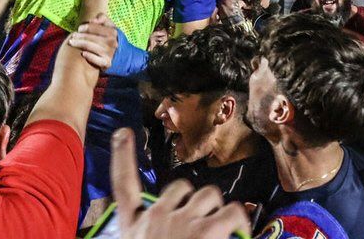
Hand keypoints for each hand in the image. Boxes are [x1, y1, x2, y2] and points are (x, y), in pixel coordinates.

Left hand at [68, 14, 118, 70]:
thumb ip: (102, 18)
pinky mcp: (107, 63)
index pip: (93, 27)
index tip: (79, 29)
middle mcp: (111, 42)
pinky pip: (95, 59)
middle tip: (72, 36)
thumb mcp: (111, 26)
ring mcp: (109, 53)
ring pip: (90, 47)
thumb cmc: (111, 38)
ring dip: (79, 44)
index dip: (84, 27)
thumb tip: (92, 19)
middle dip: (79, 36)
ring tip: (71, 43)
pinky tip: (83, 54)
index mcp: (112, 32)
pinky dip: (89, 56)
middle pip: (90, 37)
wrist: (122, 55)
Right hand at [110, 128, 249, 238]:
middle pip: (179, 188)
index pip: (123, 185)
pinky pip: (232, 212)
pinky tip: (241, 232)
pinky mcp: (206, 232)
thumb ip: (148, 231)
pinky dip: (239, 221)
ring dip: (217, 210)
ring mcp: (180, 222)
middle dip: (195, 202)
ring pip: (208, 196)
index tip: (123, 133)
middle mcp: (154, 219)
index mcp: (133, 229)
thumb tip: (158, 228)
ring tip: (221, 233)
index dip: (122, 156)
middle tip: (204, 225)